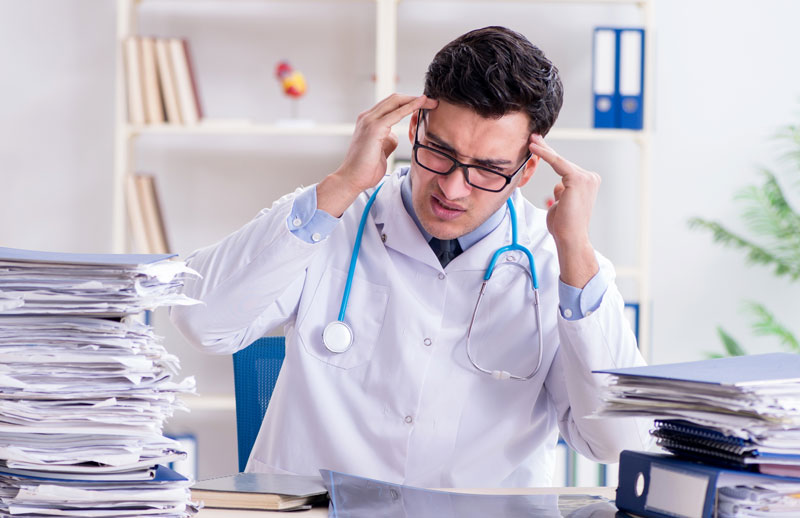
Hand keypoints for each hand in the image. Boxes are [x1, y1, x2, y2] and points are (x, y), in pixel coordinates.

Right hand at [317, 94, 437, 216]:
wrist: (352, 179)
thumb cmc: (365, 169)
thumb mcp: (381, 150)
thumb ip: (387, 140)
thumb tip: (395, 135)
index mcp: (368, 121)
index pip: (391, 105)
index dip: (408, 102)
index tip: (424, 105)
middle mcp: (367, 117)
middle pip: (394, 99)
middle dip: (414, 98)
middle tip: (432, 101)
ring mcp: (369, 121)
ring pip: (395, 101)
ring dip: (415, 100)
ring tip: (431, 101)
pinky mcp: (374, 128)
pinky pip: (396, 113)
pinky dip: (410, 107)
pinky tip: (421, 105)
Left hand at [529, 134, 599, 287]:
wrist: (570, 237)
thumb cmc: (563, 225)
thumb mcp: (562, 204)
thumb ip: (561, 192)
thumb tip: (558, 185)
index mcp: (588, 183)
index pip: (565, 167)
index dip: (551, 155)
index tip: (538, 145)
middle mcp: (590, 178)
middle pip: (562, 161)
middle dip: (546, 149)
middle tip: (533, 136)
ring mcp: (586, 178)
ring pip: (559, 161)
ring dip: (543, 152)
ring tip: (531, 141)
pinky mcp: (578, 179)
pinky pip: (557, 163)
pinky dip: (545, 154)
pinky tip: (534, 147)